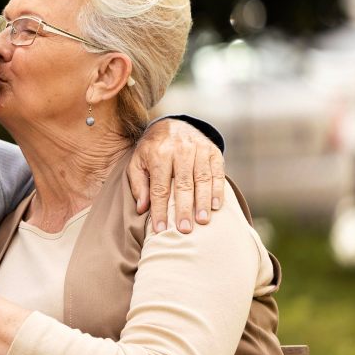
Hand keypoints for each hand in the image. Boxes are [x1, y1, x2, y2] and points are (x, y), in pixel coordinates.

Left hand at [130, 118, 224, 232]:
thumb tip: (142, 209)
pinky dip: (217, 190)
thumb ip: (138, 185)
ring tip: (202, 221)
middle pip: (182, 185)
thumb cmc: (151, 150)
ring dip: (203, 202)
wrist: (172, 124)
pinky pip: (217, 173)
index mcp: (158, 154)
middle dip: (184, 209)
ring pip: (202, 179)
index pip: (159, 187)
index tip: (160, 229)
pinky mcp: (213, 151)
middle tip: (184, 229)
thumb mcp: (137, 163)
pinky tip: (216, 206)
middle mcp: (180, 150)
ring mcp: (199, 149)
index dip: (160, 209)